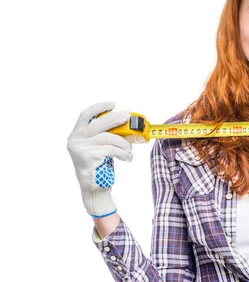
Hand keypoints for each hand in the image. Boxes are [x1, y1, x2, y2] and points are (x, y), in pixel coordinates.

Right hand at [67, 102, 132, 217]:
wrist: (95, 188)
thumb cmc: (100, 165)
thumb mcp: (101, 146)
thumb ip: (107, 133)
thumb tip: (127, 122)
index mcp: (77, 134)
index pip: (85, 115)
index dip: (99, 108)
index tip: (113, 104)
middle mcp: (76, 140)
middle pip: (98, 123)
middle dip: (116, 118)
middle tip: (128, 117)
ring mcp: (81, 149)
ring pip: (108, 137)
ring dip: (124, 143)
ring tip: (129, 150)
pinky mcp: (89, 157)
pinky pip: (112, 149)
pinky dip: (124, 153)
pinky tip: (128, 158)